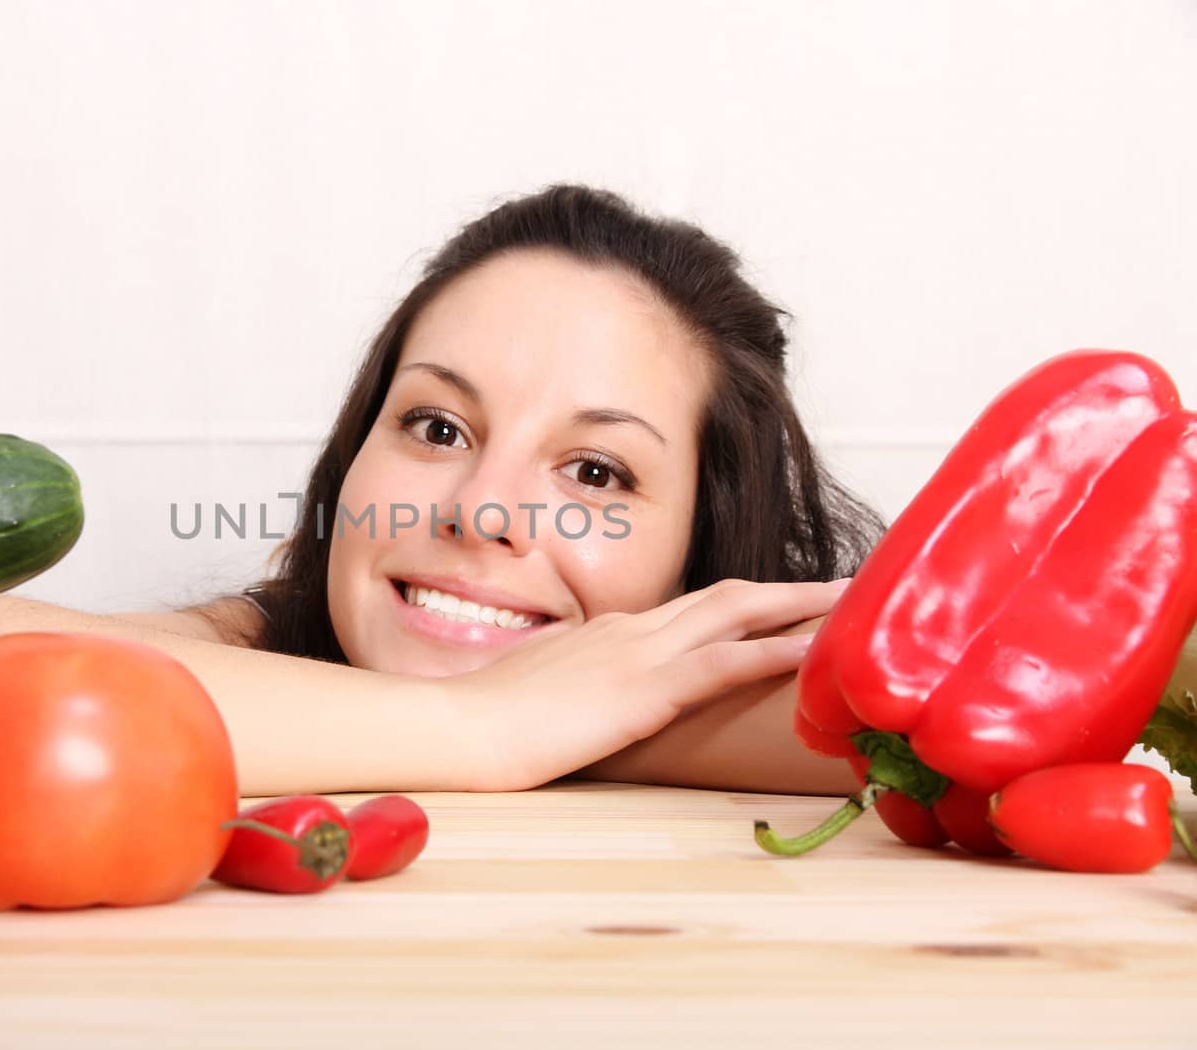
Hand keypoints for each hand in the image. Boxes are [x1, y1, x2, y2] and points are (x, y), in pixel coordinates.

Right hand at [439, 577, 849, 790]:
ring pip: (738, 615)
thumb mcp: (539, 693)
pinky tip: (817, 653)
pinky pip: (723, 664)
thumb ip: (572, 686)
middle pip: (729, 598)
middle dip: (791, 591)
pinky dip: (774, 653)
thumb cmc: (486, 721)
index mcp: (608, 633)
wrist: (458, 728)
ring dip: (801, 607)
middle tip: (850, 586)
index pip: (692, 611)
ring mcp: (638, 654)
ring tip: (856, 603)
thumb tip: (584, 694)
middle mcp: (632, 630)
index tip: (788, 606)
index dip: (745, 606)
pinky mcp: (642, 689)